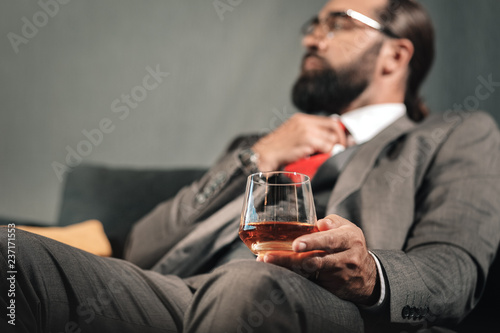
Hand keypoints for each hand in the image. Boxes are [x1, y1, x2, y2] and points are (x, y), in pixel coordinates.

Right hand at [252, 113, 346, 170]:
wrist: (263, 155)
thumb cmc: (276, 150)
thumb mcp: (292, 135)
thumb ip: (307, 134)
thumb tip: (327, 140)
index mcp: (301, 119)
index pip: (329, 120)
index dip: (339, 132)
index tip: (341, 141)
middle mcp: (305, 121)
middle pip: (334, 127)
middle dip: (340, 139)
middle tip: (340, 149)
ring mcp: (306, 130)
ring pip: (332, 138)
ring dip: (331, 148)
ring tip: (324, 155)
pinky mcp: (307, 140)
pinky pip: (326, 146)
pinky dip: (326, 153)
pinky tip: (317, 158)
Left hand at [257, 215, 378, 304]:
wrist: (368, 277)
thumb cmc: (351, 245)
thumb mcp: (348, 229)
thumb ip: (332, 222)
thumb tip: (319, 223)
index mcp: (349, 239)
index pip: (329, 240)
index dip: (312, 243)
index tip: (295, 245)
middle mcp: (346, 259)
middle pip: (314, 260)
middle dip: (289, 259)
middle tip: (268, 257)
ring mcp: (338, 277)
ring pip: (308, 273)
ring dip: (286, 268)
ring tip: (265, 261)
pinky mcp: (331, 290)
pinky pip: (309, 283)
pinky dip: (292, 277)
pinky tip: (277, 272)